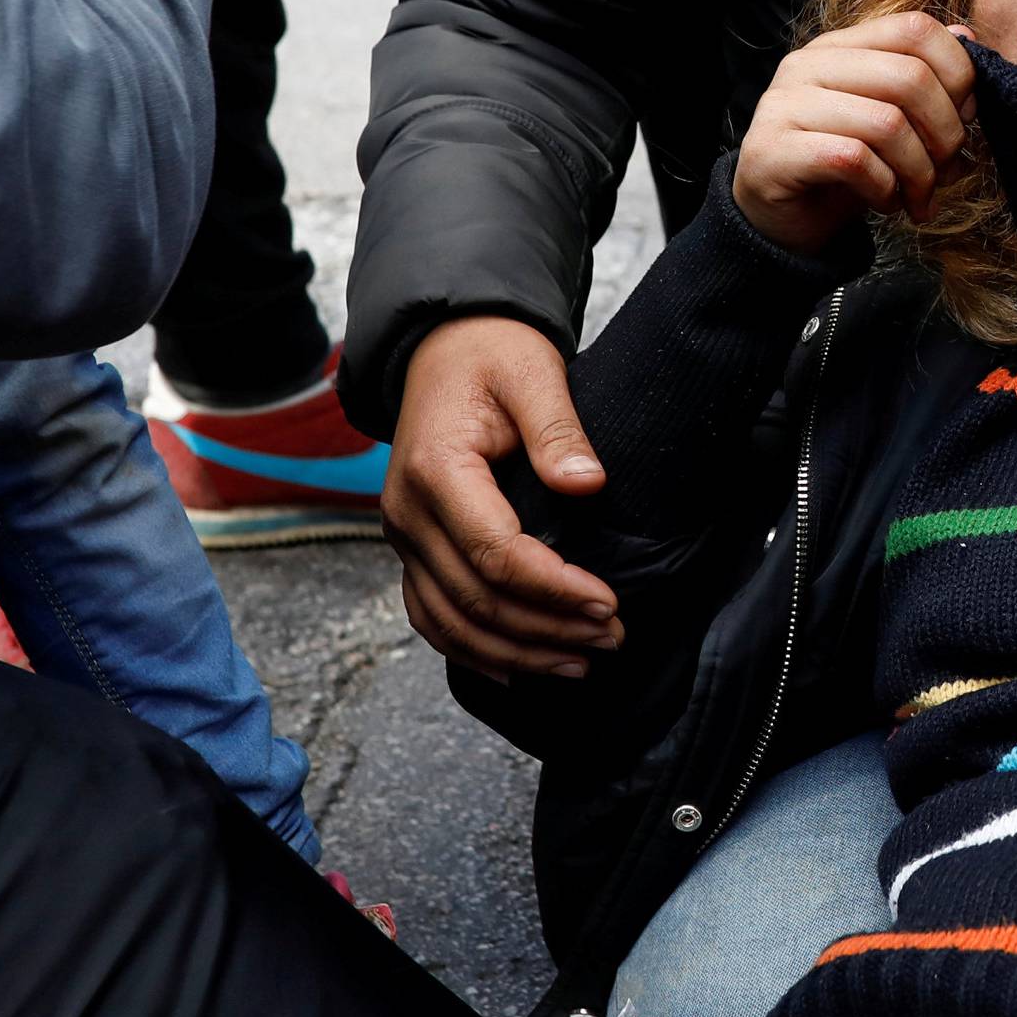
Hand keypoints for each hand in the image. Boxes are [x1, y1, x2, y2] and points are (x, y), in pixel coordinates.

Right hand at [384, 316, 624, 682]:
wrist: (445, 347)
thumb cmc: (493, 356)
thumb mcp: (533, 372)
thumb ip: (557, 428)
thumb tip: (588, 483)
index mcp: (436, 469)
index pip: (495, 553)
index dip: (554, 588)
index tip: (609, 602)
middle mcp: (407, 512)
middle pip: (476, 599)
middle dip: (548, 628)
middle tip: (612, 636)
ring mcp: (403, 535)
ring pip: (451, 622)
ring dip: (516, 652)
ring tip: (580, 662)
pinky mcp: (412, 547)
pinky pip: (431, 615)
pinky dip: (471, 651)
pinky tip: (517, 669)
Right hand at [733, 12, 975, 255]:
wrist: (781, 220)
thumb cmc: (842, 168)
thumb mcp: (891, 118)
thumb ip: (925, 78)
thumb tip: (969, 39)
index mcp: (839, 46)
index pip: (914, 28)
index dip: (957, 72)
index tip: (966, 116)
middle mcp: (807, 65)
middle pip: (909, 77)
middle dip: (946, 132)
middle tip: (950, 169)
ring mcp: (785, 105)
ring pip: (887, 123)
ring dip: (920, 171)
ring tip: (919, 196)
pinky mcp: (775, 150)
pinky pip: (854, 160)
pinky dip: (885, 188)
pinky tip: (885, 202)